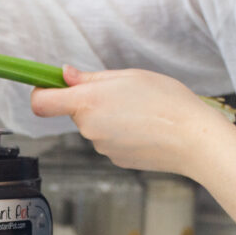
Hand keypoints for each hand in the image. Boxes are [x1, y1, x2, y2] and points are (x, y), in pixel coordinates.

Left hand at [30, 66, 228, 177]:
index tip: (48, 85)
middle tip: (122, 92)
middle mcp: (88, 128)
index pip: (41, 103)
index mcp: (87, 103)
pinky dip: (121, 132)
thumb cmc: (167, 102)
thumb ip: (91, 78)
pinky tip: (145, 127)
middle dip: (91, 101)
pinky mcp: (115, 159)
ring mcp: (101, 147)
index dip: (40, 92)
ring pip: (94, 125)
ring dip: (109, 116)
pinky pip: (109, 139)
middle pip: (74, 112)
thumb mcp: (129, 77)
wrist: (194, 140)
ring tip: (141, 110)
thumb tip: (65, 75)